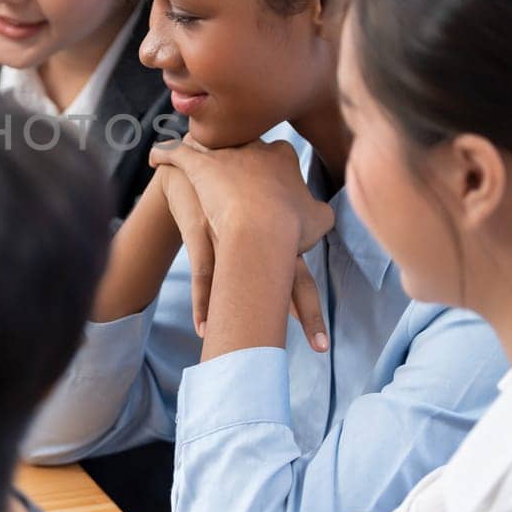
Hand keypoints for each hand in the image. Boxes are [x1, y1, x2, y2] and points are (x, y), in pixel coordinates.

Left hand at [150, 138, 333, 253]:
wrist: (263, 228)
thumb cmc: (292, 227)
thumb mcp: (319, 220)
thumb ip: (319, 212)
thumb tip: (320, 213)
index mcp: (283, 157)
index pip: (276, 152)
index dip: (269, 166)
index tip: (265, 179)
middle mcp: (254, 147)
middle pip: (240, 144)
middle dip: (234, 153)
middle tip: (227, 170)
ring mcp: (225, 153)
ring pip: (206, 142)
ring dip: (196, 147)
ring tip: (188, 152)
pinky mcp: (199, 164)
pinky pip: (175, 153)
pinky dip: (164, 154)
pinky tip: (155, 158)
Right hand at [152, 143, 332, 351]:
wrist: (190, 164)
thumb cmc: (229, 185)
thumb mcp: (260, 194)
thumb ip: (282, 218)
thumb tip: (298, 253)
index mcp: (280, 224)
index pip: (301, 267)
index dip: (309, 303)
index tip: (322, 342)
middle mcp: (262, 228)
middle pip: (291, 274)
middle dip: (308, 312)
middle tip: (322, 347)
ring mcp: (232, 229)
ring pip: (241, 277)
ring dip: (242, 315)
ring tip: (245, 347)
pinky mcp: (200, 228)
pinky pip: (203, 270)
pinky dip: (204, 303)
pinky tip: (204, 328)